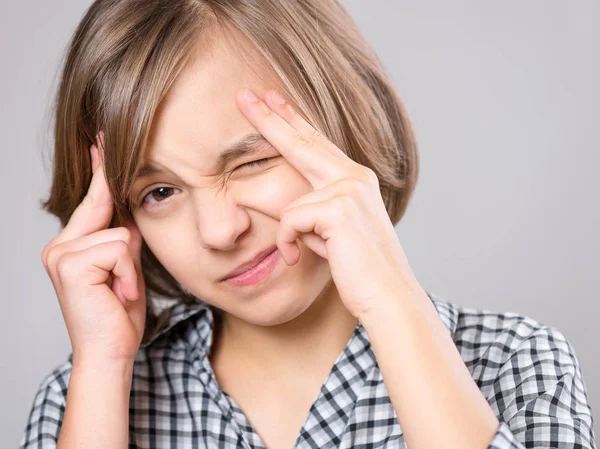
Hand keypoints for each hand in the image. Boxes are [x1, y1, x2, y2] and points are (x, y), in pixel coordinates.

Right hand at [41, 132, 146, 362]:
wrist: (110, 352)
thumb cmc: (119, 313)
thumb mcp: (125, 267)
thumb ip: (121, 236)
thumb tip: (129, 204)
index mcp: (71, 246)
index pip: (92, 200)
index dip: (101, 170)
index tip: (103, 139)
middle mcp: (59, 246)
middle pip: (108, 211)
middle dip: (125, 242)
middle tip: (119, 279)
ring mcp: (61, 254)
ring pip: (120, 234)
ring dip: (130, 267)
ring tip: (120, 292)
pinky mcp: (70, 263)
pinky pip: (119, 249)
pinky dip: (128, 274)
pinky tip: (118, 295)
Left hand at [236, 89, 420, 319]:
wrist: (386, 295)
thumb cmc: (357, 268)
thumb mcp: (328, 231)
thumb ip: (308, 207)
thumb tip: (265, 195)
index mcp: (355, 179)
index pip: (317, 142)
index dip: (293, 119)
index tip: (273, 99)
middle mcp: (354, 177)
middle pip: (302, 141)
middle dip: (270, 117)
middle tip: (245, 95)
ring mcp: (349, 190)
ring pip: (291, 201)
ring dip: (293, 234)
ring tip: (308, 254)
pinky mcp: (339, 209)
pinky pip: (291, 221)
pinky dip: (290, 243)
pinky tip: (298, 258)